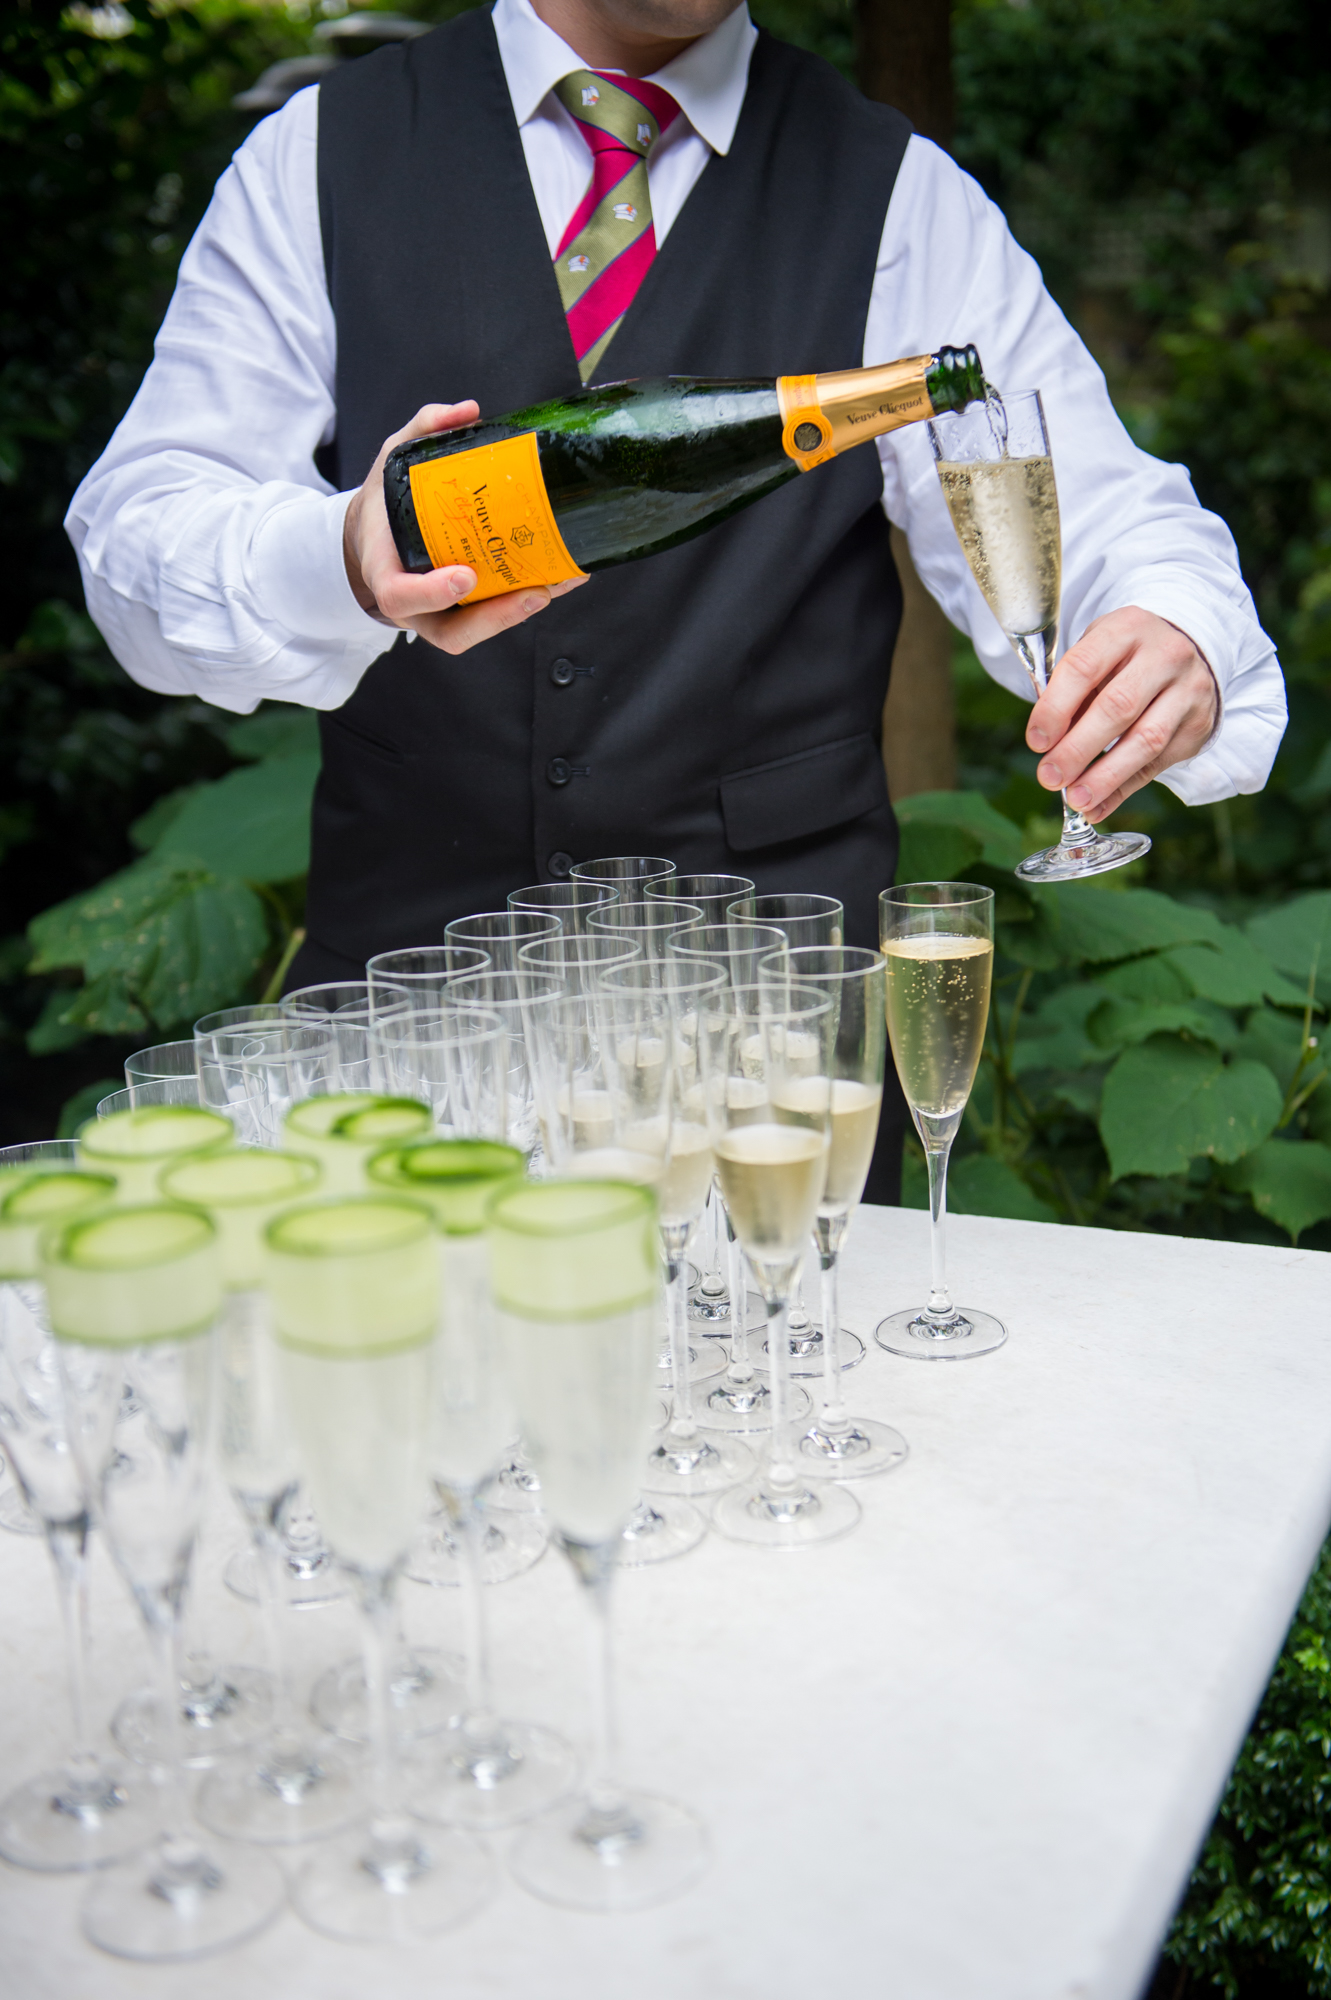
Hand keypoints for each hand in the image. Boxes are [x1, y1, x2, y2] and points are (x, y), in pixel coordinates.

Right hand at [342, 402, 583, 652]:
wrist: (378, 534)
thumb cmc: (386, 501)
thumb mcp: (393, 459)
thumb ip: (424, 430)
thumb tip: (467, 411)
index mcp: (385, 571)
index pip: (399, 596)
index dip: (431, 594)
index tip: (466, 576)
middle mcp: (414, 605)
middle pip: (450, 633)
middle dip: (495, 618)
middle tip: (535, 591)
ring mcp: (440, 615)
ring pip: (476, 632)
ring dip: (522, 613)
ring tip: (560, 582)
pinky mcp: (464, 613)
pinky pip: (493, 618)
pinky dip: (528, 600)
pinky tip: (562, 577)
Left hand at [1026, 607, 1218, 818]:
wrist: (1190, 648)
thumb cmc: (1127, 656)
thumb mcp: (1098, 653)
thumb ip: (1072, 692)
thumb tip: (1047, 745)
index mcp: (1126, 630)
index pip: (1085, 668)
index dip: (1056, 708)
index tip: (1036, 741)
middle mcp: (1164, 656)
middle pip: (1118, 707)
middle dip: (1078, 749)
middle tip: (1049, 777)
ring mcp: (1188, 690)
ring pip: (1145, 740)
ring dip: (1105, 777)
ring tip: (1075, 799)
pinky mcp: (1199, 724)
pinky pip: (1157, 764)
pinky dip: (1122, 790)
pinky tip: (1096, 806)